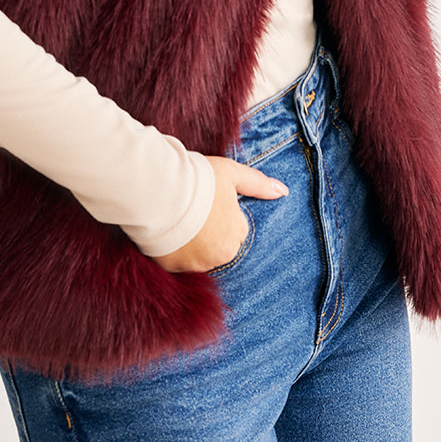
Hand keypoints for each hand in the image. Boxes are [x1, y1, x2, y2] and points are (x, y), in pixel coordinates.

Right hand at [153, 155, 287, 273]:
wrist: (157, 190)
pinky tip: (167, 231)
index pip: (236, 229)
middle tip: (193, 211)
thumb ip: (258, 184)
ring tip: (178, 220)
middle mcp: (220, 255)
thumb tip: (283, 191)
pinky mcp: (172, 268)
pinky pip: (177, 262)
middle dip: (210, 234)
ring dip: (193, 244)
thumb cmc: (196, 179)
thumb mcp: (231, 174)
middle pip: (219, 246)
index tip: (208, 203)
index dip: (222, 215)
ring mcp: (195, 264)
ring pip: (199, 256)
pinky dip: (174, 251)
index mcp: (237, 234)